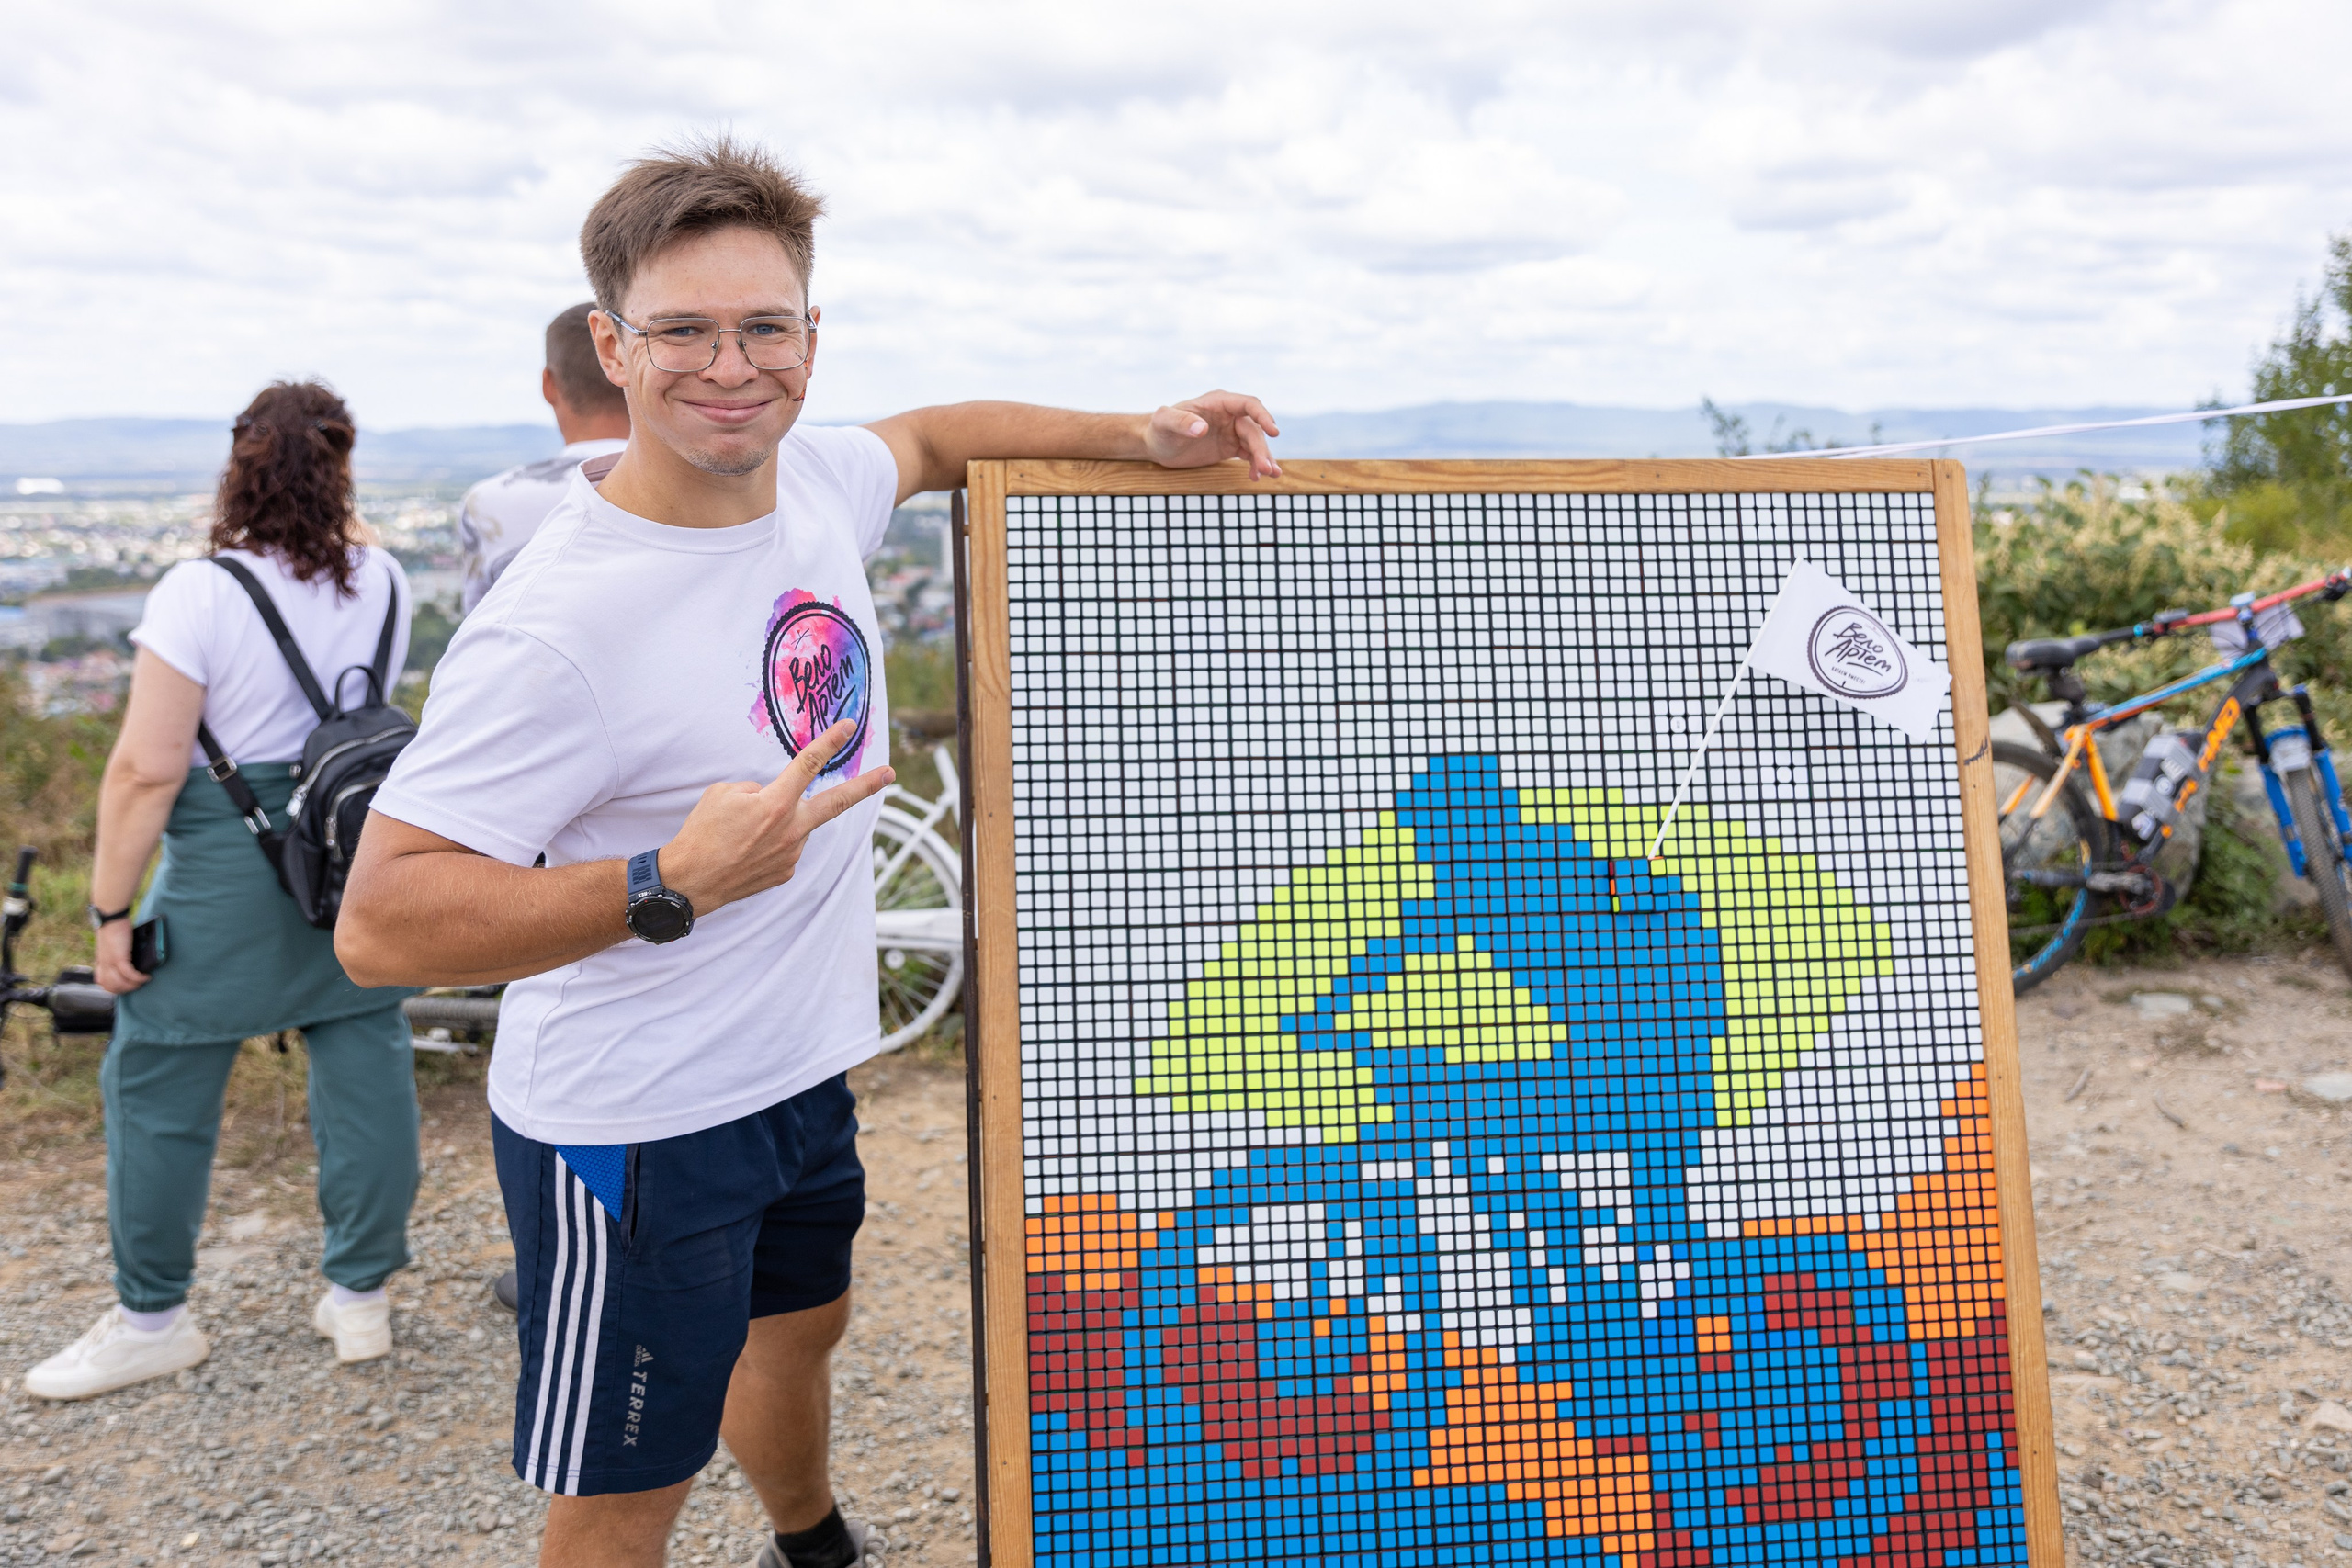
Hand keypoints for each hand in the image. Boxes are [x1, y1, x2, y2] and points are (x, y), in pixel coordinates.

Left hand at [94, 918, 148, 994]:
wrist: (110, 918)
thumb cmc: (114, 927)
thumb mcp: (112, 944)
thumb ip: (117, 954)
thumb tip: (130, 960)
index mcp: (101, 961)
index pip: (102, 982)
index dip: (114, 988)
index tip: (126, 986)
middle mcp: (104, 964)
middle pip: (112, 986)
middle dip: (126, 989)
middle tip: (137, 985)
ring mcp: (111, 962)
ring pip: (120, 983)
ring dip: (133, 985)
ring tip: (143, 981)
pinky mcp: (119, 957)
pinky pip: (129, 974)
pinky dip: (138, 978)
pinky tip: (145, 976)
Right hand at [656, 720, 894, 915]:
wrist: (690, 880)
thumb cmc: (703, 832)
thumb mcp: (724, 794)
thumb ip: (758, 788)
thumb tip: (773, 796)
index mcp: (775, 802)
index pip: (809, 764)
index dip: (830, 742)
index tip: (849, 727)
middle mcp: (791, 828)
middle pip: (837, 802)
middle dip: (867, 786)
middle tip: (890, 773)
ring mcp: (792, 853)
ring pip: (794, 824)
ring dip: (776, 822)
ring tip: (742, 834)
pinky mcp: (787, 871)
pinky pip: (784, 846)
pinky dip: (769, 842)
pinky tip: (746, 850)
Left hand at [1142, 391, 1281, 478]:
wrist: (1156, 444)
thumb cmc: (1159, 428)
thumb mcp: (1165, 423)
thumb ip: (1181, 422)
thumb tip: (1202, 428)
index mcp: (1219, 402)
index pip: (1248, 405)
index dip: (1263, 416)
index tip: (1273, 431)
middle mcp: (1229, 415)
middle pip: (1254, 430)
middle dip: (1262, 449)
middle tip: (1266, 469)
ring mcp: (1231, 431)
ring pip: (1255, 443)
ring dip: (1264, 458)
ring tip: (1271, 475)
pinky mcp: (1230, 447)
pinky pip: (1249, 455)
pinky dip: (1255, 465)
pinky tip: (1255, 477)